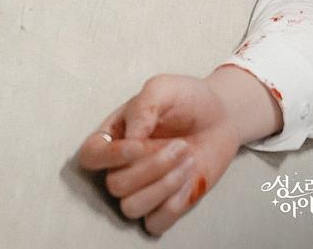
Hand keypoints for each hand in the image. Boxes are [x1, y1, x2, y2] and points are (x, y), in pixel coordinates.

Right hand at [77, 73, 243, 235]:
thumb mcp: (164, 89)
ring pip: (131, 207)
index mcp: (116, 136)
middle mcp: (124, 166)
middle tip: (181, 145)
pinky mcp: (165, 204)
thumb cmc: (188, 99)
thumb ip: (143, 107)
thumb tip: (130, 138)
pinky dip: (172, 206)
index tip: (139, 145)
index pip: (90, 156)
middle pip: (115, 185)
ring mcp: (144, 188)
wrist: (223, 115)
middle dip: (152, 167)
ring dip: (163, 187)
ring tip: (189, 160)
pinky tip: (190, 182)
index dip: (109, 157)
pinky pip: (155, 223)